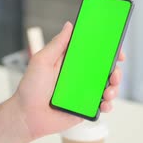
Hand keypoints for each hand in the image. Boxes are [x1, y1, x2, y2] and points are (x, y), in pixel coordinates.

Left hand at [13, 22, 125, 139]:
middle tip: (115, 74)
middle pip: (105, 70)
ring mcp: (83, 93)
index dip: (108, 50)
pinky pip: (102, 106)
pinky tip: (104, 104)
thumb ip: (57, 44)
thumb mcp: (41, 61)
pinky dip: (108, 105)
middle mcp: (79, 76)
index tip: (117, 49)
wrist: (26, 116)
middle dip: (116, 71)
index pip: (93, 52)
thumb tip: (69, 25)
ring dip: (114, 89)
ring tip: (107, 92)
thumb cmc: (30, 88)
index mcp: (70, 63)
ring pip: (107, 88)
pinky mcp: (84, 108)